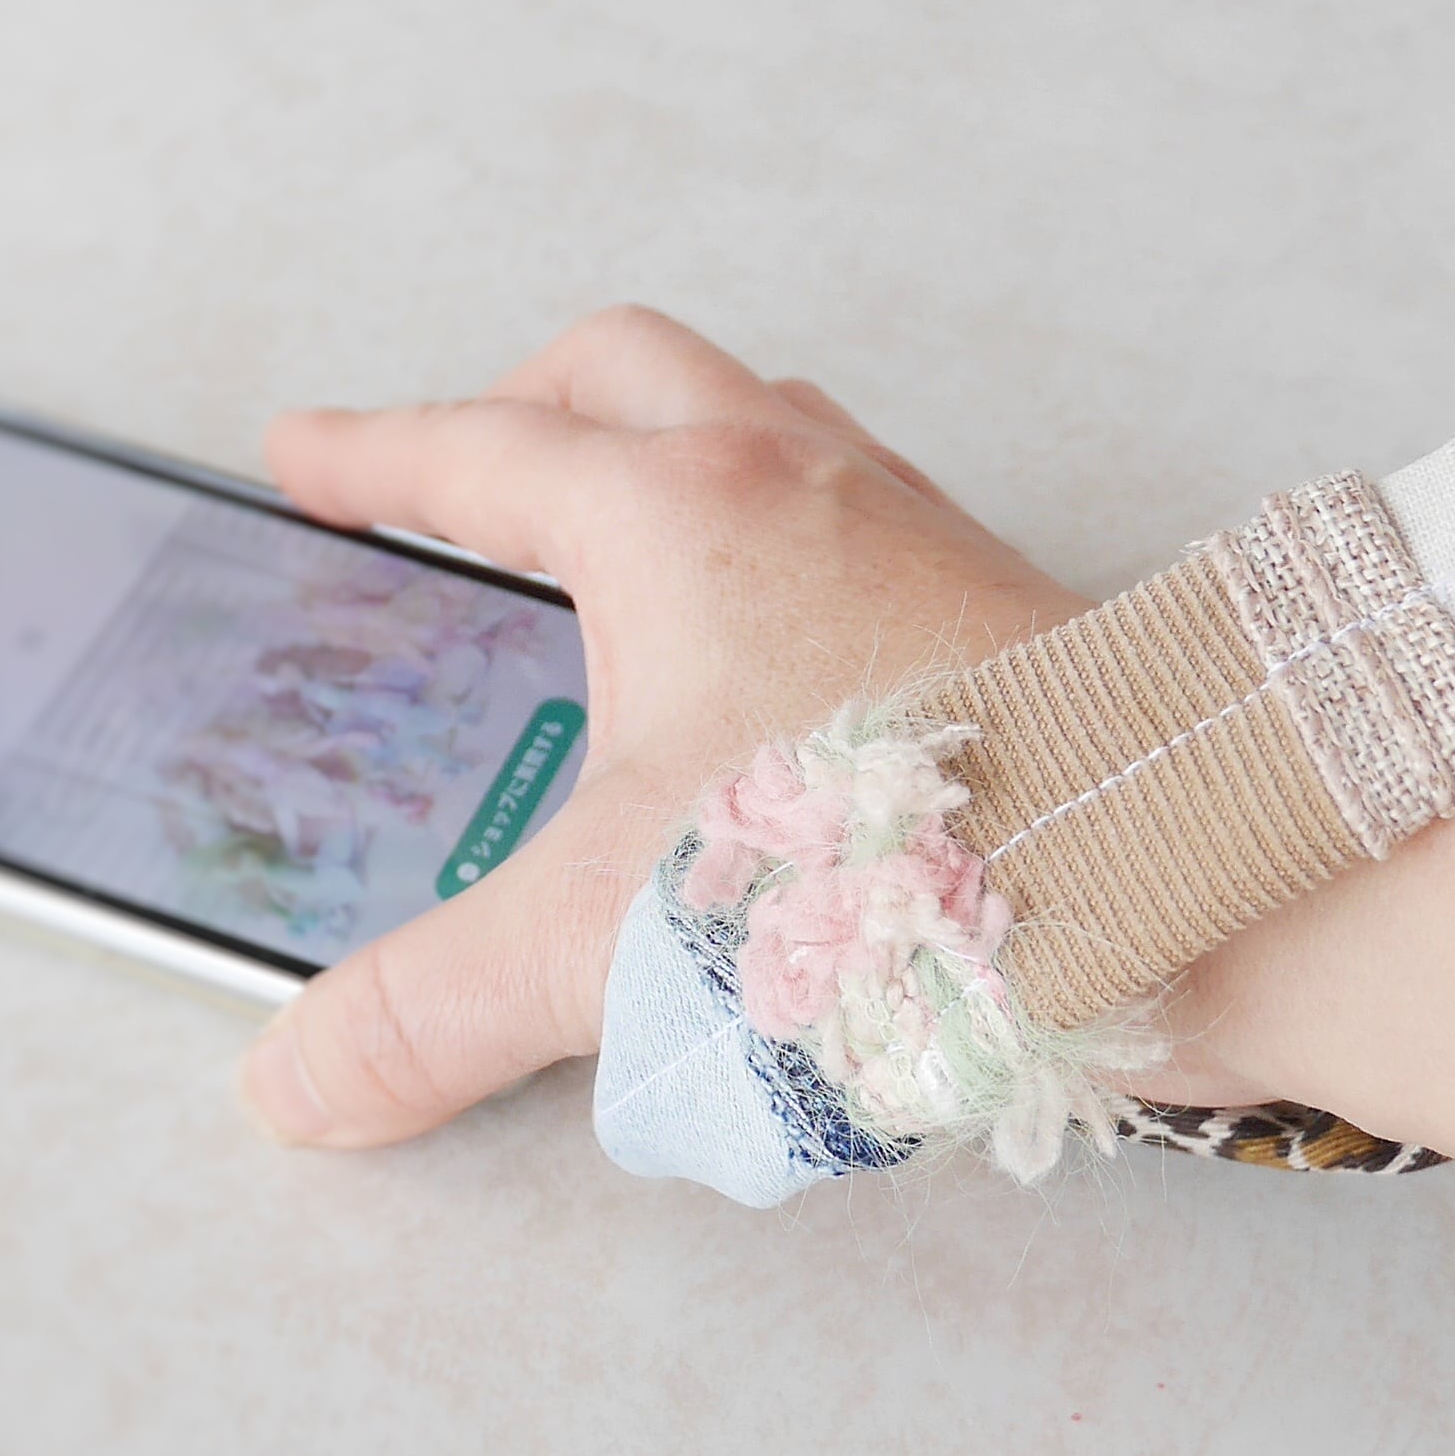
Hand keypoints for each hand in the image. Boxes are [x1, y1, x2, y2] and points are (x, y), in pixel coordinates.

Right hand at [240, 307, 1090, 1145]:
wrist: (1160, 867)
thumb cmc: (896, 862)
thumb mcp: (607, 944)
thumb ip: (434, 1015)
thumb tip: (294, 1082)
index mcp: (674, 514)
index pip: (478, 455)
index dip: (370, 458)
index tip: (304, 458)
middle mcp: (792, 481)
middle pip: (618, 373)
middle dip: (518, 406)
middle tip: (460, 474)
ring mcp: (905, 524)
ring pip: (753, 416)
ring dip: (663, 448)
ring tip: (614, 550)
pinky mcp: (988, 595)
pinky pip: (850, 504)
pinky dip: (773, 531)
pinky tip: (774, 654)